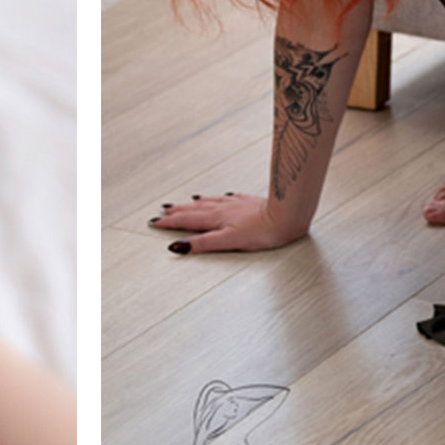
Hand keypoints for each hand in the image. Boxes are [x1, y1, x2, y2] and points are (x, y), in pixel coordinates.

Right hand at [151, 193, 306, 253]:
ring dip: (196, 203)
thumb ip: (203, 244)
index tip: (156, 222)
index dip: (171, 223)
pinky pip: (230, 198)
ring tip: (187, 202)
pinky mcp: (251, 202)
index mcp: (217, 219)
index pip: (188, 220)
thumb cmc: (264, 231)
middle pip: (196, 209)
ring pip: (211, 202)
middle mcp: (224, 208)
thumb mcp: (229, 241)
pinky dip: (221, 198)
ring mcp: (238, 204)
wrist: (288, 215)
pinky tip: (225, 197)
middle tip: (165, 211)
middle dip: (179, 211)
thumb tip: (178, 247)